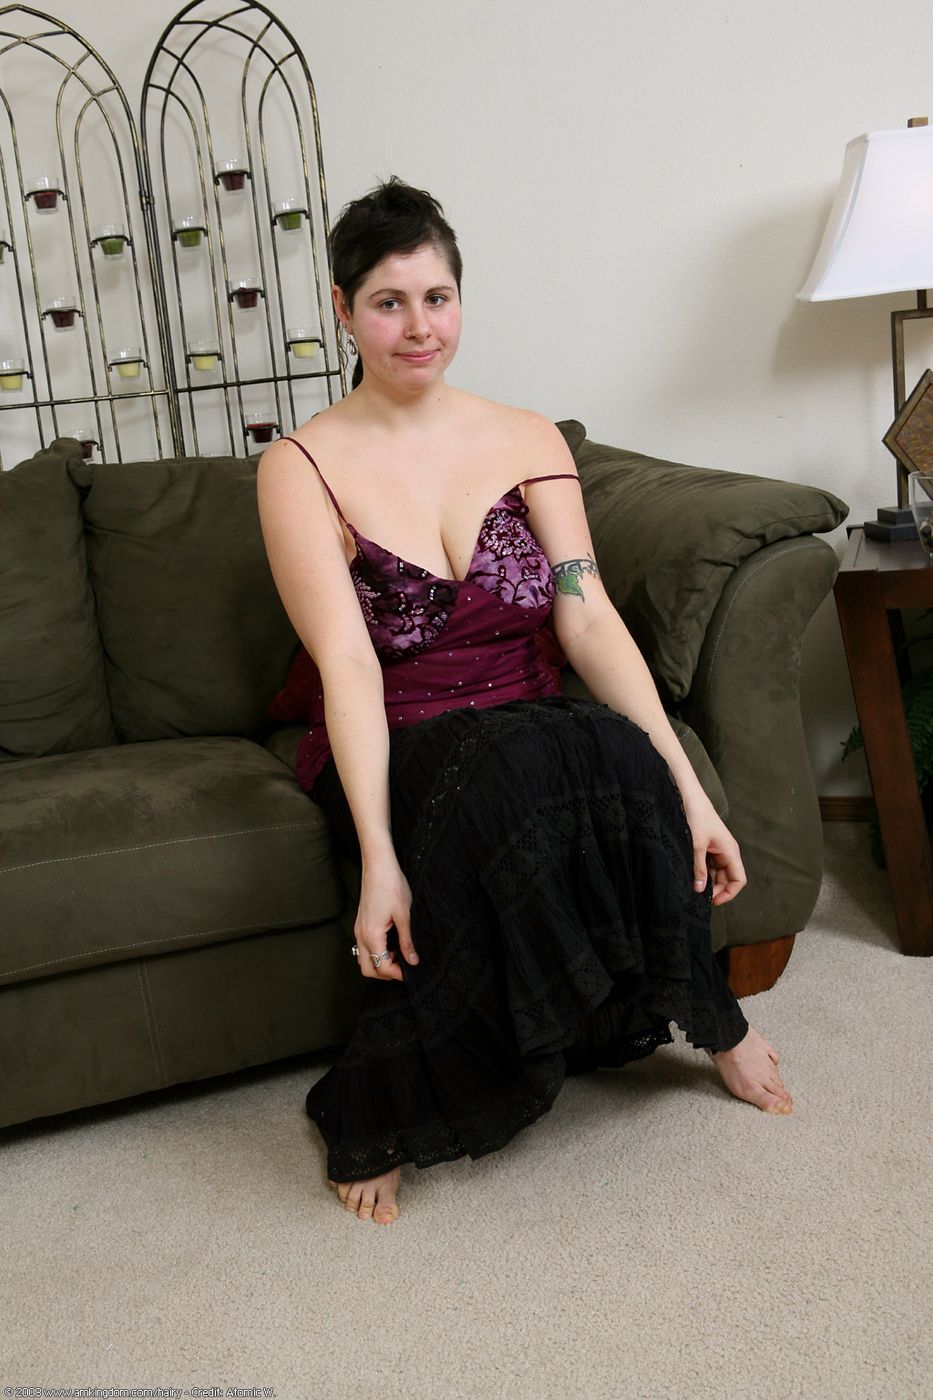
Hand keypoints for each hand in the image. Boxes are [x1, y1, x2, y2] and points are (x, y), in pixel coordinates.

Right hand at [354, 854, 417, 980]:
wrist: (378, 866)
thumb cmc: (391, 886)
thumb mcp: (404, 916)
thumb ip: (407, 941)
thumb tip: (413, 961)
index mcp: (371, 935)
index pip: (381, 966)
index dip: (397, 973)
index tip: (411, 972)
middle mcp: (361, 935)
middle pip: (367, 969)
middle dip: (384, 973)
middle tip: (403, 968)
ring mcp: (358, 929)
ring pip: (363, 958)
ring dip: (379, 963)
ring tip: (398, 955)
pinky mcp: (361, 923)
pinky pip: (364, 947)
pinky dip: (376, 953)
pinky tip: (391, 945)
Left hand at [682, 795, 746, 906]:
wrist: (688, 797)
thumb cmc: (696, 817)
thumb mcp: (696, 845)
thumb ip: (699, 868)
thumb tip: (700, 889)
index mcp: (730, 851)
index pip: (738, 880)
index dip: (729, 893)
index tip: (713, 901)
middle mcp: (727, 852)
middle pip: (727, 879)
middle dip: (716, 889)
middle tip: (699, 897)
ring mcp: (717, 850)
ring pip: (717, 874)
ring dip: (708, 882)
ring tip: (694, 888)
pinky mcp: (708, 848)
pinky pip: (709, 866)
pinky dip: (702, 873)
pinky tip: (692, 877)